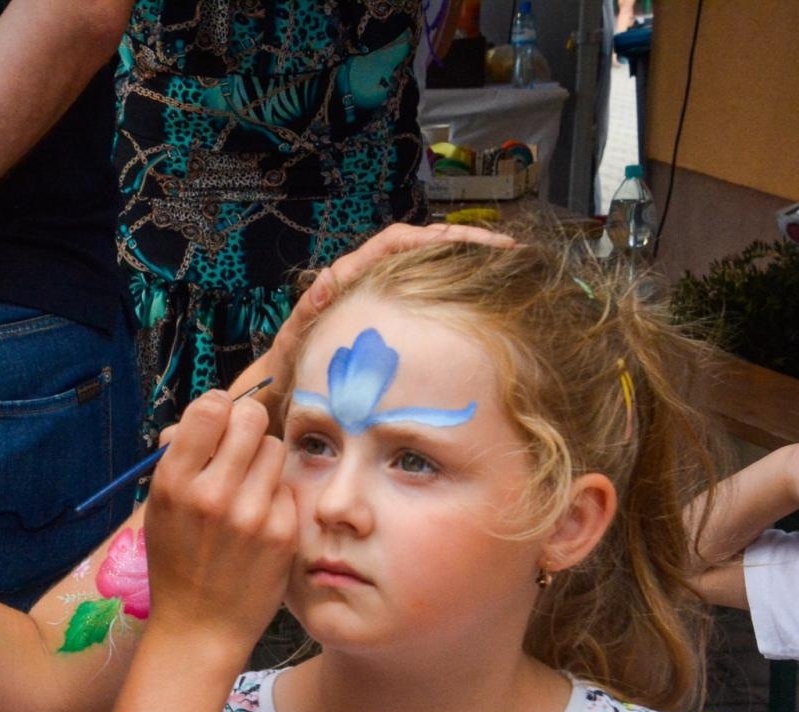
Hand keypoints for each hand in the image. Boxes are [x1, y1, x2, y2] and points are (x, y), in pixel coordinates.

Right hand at [144, 390, 295, 659]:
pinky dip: (274, 497)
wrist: (199, 628)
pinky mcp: (282, 533)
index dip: (218, 410)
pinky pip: (287, 487)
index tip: (218, 425)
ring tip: (247, 490)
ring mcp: (252, 514)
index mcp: (174, 483)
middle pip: (252, 418)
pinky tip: (259, 523)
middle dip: (246, 427)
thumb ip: (180, 456)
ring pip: (275, 448)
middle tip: (239, 449)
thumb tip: (209, 412)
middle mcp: (213, 494)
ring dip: (262, 461)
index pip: (211, 407)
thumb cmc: (176, 562)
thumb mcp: (159, 508)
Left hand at [231, 223, 516, 419]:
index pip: (397, 242)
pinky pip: (431, 295)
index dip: (436, 237)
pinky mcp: (395, 317)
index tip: (474, 240)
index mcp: (350, 276)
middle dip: (467, 242)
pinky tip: (487, 301)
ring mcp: (385, 296)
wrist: (288, 387)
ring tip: (510, 265)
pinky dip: (459, 291)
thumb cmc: (292, 363)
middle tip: (509, 249)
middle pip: (425, 246)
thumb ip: (307, 311)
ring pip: (433, 267)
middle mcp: (371, 278)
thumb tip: (325, 283)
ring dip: (469, 262)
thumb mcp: (295, 338)